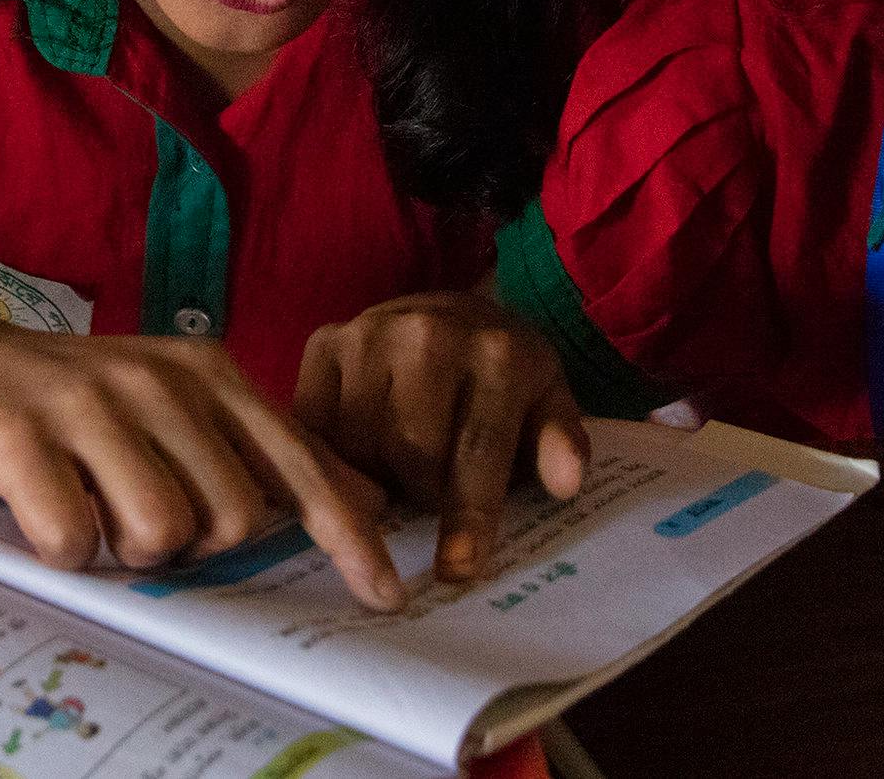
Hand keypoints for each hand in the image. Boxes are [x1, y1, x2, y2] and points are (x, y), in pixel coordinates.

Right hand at [0, 309, 406, 610]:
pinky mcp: (19, 434)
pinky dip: (63, 546)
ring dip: (125, 546)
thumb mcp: (179, 411)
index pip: (299, 464)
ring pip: (161, 531)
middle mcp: (158, 379)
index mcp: (208, 373)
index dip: (346, 534)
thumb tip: (366, 497)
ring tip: (91, 505)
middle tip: (137, 508)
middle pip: (231, 518)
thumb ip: (263, 452)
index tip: (384, 593)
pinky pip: (74, 537)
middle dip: (192, 541)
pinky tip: (43, 510)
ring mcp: (88, 402)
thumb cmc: (75, 405)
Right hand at [296, 294, 587, 583]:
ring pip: (359, 446)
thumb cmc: (502, 376)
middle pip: (411, 456)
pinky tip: (362, 452)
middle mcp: (429, 334)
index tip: (457, 569)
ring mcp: (370, 333)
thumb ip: (559, 442)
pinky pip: (317, 427)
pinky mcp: (325, 341)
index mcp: (498, 353)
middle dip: (423, 494)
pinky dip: (338, 454)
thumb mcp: (548, 402)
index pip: (479, 449)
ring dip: (378, 477)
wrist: (449, 314)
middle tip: (433, 495)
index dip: (468, 514)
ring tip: (400, 469)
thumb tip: (565, 483)